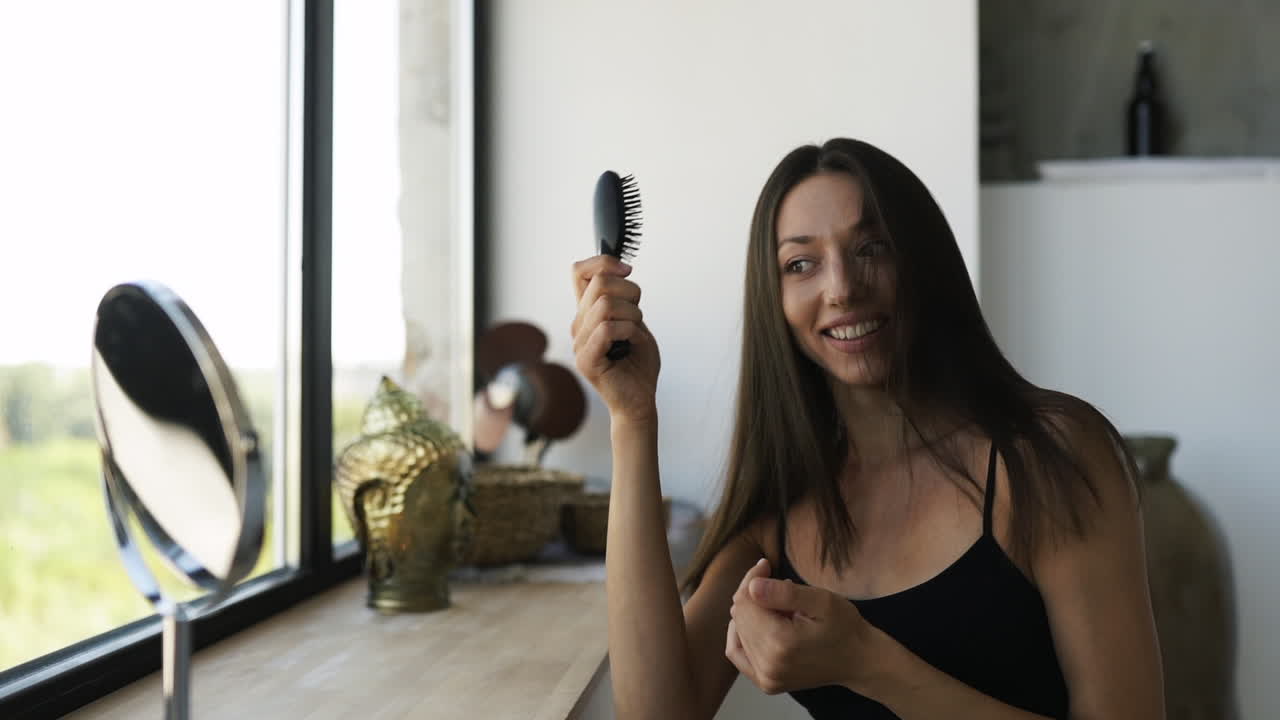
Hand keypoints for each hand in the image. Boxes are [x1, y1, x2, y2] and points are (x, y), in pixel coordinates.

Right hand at [570, 255, 659, 423]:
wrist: (639, 401)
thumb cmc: (638, 364)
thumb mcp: (634, 321)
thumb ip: (623, 299)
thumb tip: (621, 269)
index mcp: (587, 313)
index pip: (579, 272)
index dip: (603, 262)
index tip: (627, 271)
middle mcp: (579, 325)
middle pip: (598, 284)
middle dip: (630, 292)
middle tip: (639, 315)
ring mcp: (579, 343)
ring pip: (605, 305)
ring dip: (633, 315)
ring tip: (636, 334)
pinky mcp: (586, 360)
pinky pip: (608, 329)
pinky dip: (631, 332)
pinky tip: (634, 345)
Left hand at [726, 560, 884, 694]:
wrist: (859, 660)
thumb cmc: (844, 627)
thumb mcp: (822, 601)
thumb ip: (786, 593)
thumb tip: (752, 587)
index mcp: (780, 643)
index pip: (744, 601)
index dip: (752, 578)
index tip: (767, 565)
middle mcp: (768, 665)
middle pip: (739, 615)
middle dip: (752, 593)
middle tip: (778, 584)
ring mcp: (766, 678)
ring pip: (738, 630)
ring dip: (752, 613)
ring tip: (779, 607)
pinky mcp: (766, 682)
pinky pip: (737, 652)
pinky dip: (741, 633)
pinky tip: (755, 622)